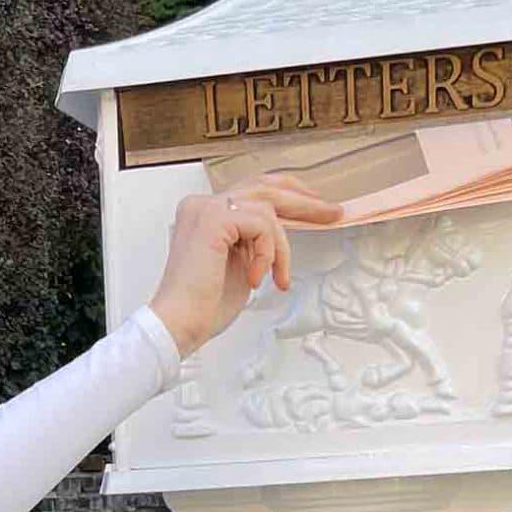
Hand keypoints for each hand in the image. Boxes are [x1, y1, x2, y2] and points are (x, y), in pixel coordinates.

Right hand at [148, 172, 344, 361]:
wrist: (179, 325)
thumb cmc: (204, 307)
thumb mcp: (240, 266)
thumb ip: (255, 244)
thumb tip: (281, 236)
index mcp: (206, 213)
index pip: (254, 191)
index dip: (288, 196)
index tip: (316, 209)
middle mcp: (203, 203)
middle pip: (265, 186)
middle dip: (303, 200)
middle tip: (332, 212)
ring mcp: (206, 207)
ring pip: (268, 209)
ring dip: (282, 248)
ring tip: (278, 279)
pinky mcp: (214, 219)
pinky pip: (262, 225)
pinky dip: (268, 253)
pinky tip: (256, 279)